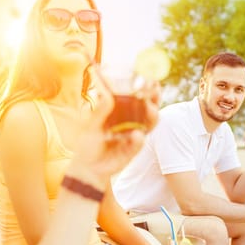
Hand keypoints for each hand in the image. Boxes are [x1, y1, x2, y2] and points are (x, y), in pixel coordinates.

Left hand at [72, 66, 158, 186]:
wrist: (88, 167)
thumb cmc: (88, 143)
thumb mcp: (92, 125)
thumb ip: (100, 111)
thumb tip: (106, 94)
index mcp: (121, 112)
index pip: (137, 97)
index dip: (145, 87)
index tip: (151, 78)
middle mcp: (131, 122)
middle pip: (148, 107)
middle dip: (155, 98)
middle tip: (156, 90)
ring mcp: (134, 135)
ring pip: (149, 123)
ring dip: (152, 115)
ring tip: (151, 108)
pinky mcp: (133, 149)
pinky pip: (139, 142)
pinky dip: (139, 139)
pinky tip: (137, 135)